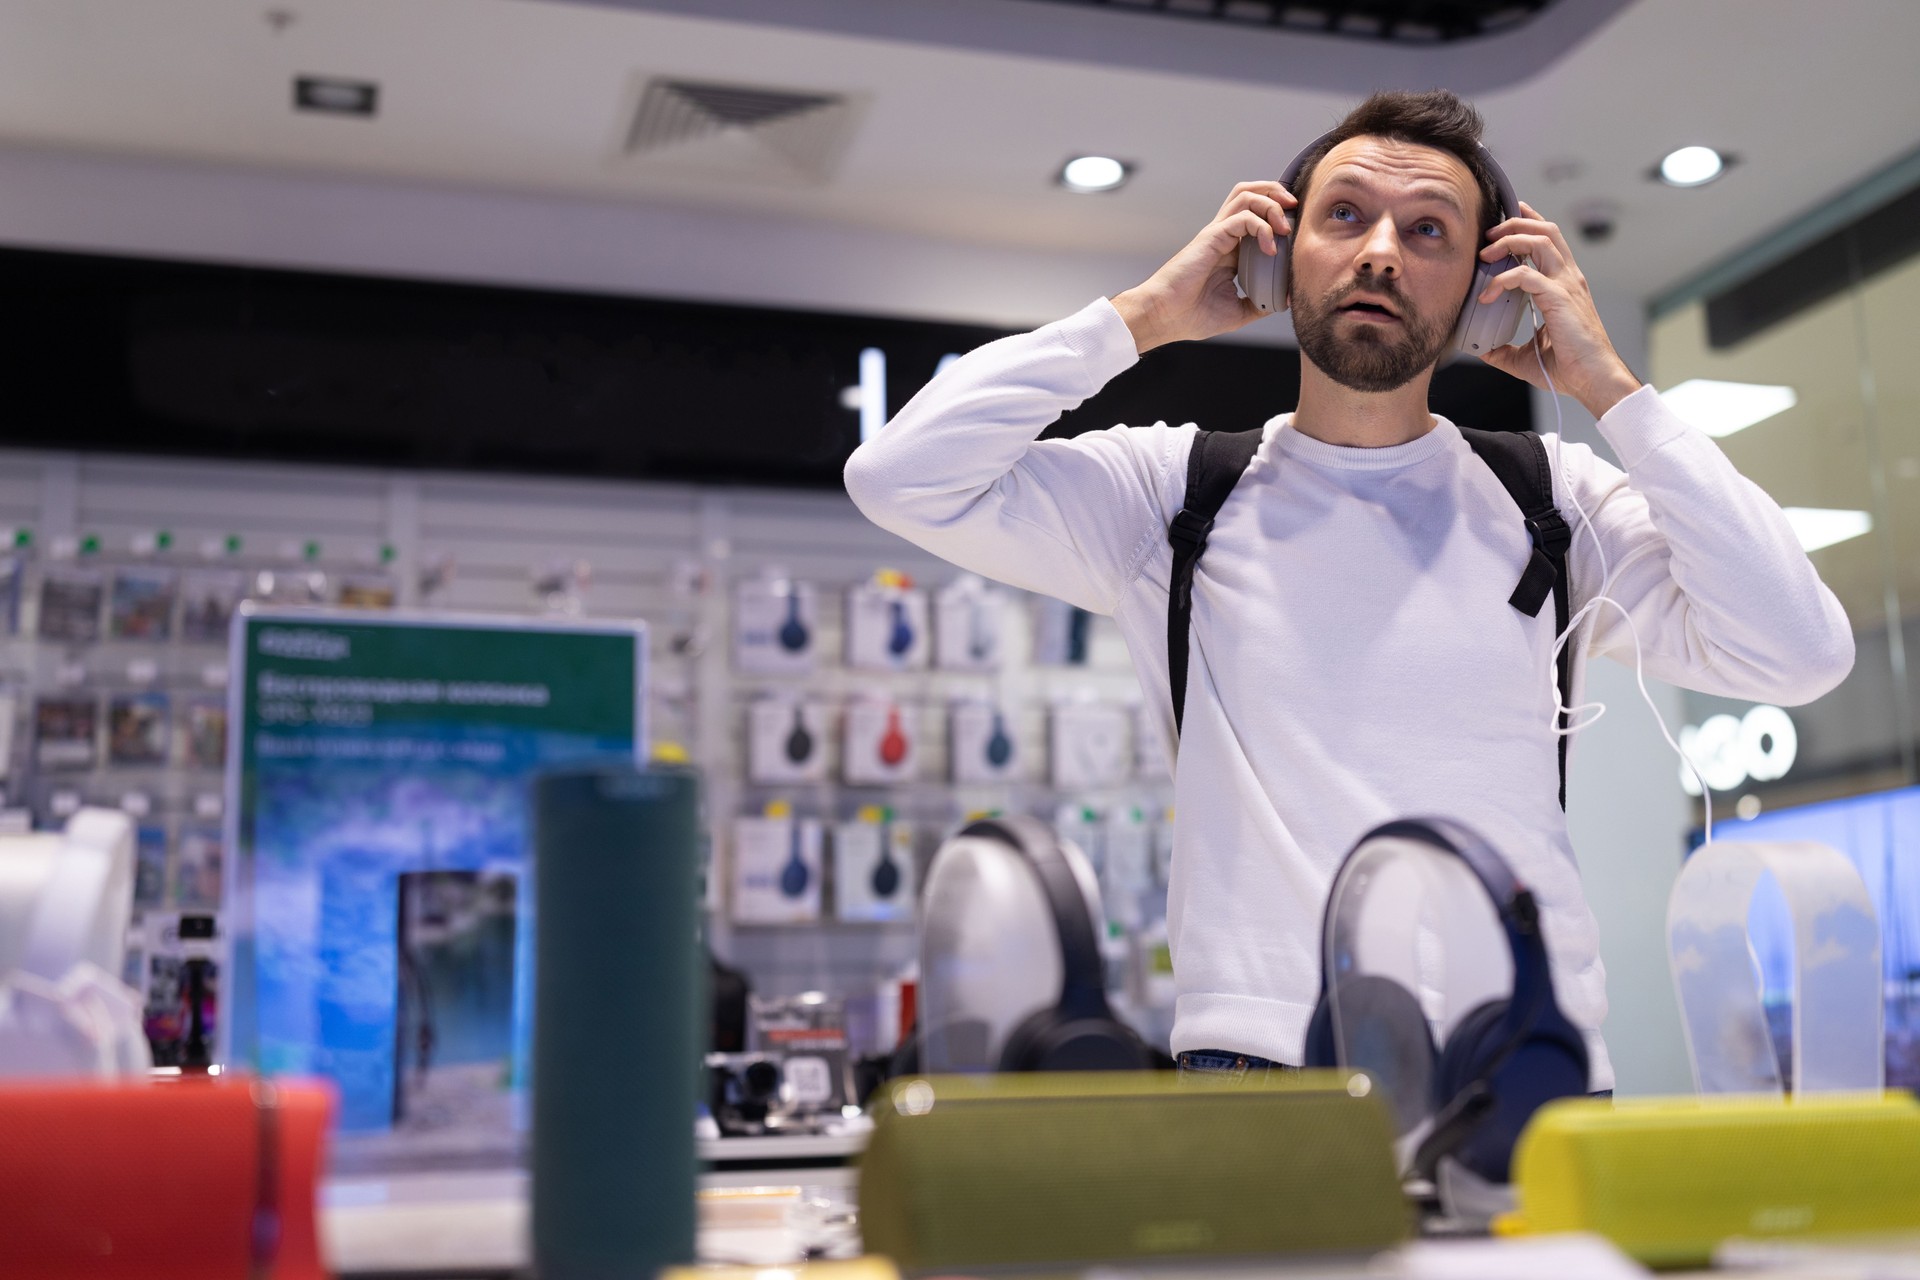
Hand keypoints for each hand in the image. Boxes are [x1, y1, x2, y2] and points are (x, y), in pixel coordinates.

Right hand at [1112, 182, 1295, 352]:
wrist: (1164, 318)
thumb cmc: (1191, 316)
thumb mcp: (1237, 312)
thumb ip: (1260, 303)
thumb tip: (1285, 300)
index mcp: (1229, 248)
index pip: (1256, 213)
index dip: (1278, 213)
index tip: (1295, 232)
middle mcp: (1223, 235)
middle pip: (1250, 192)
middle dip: (1277, 192)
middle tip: (1294, 209)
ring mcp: (1216, 233)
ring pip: (1246, 195)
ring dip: (1272, 204)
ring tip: (1285, 226)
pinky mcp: (1211, 237)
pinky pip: (1242, 217)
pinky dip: (1262, 227)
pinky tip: (1270, 249)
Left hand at [1474, 200, 1641, 418]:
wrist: (1593, 380)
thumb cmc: (1568, 368)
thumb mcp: (1527, 356)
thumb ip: (1505, 350)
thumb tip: (1483, 350)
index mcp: (1564, 284)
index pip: (1550, 240)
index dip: (1530, 222)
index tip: (1508, 216)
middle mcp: (1568, 278)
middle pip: (1545, 231)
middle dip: (1514, 224)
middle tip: (1488, 235)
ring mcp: (1566, 285)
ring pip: (1540, 241)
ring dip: (1508, 241)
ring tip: (1485, 254)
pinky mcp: (1559, 297)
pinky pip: (1526, 275)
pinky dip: (1502, 279)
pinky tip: (1487, 295)